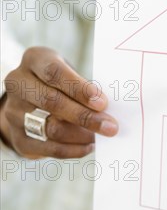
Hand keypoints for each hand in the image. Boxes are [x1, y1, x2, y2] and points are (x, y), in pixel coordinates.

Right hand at [0, 47, 117, 158]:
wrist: (31, 99)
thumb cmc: (61, 83)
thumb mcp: (71, 73)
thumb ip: (86, 88)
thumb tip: (108, 110)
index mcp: (35, 59)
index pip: (54, 72)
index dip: (80, 88)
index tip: (102, 103)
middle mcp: (18, 83)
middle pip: (52, 101)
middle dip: (85, 116)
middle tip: (110, 126)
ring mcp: (13, 111)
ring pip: (50, 127)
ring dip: (81, 135)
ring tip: (101, 136)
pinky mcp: (18, 137)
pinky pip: (48, 148)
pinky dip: (72, 149)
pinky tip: (88, 146)